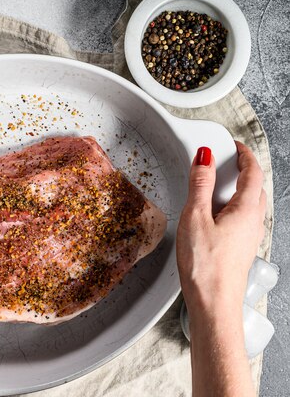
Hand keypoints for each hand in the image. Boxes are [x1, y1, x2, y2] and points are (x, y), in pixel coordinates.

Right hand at [177, 142, 264, 396]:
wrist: (214, 304)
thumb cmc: (206, 266)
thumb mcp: (195, 218)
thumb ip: (199, 185)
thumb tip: (203, 158)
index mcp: (246, 210)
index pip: (252, 172)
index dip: (243, 155)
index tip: (233, 145)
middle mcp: (254, 222)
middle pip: (255, 187)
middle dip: (242, 170)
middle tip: (224, 161)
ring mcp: (249, 237)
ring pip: (250, 204)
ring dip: (237, 189)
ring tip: (216, 185)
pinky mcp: (241, 248)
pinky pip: (242, 218)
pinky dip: (232, 206)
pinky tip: (214, 215)